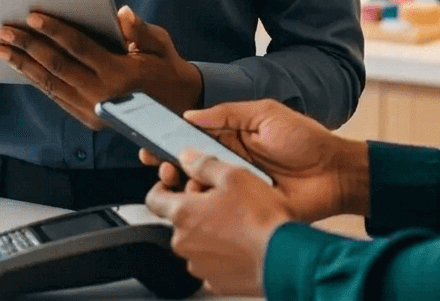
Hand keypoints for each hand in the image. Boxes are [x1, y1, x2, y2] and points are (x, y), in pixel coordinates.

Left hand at [0, 5, 202, 128]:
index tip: (33, 15)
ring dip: (23, 64)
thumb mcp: (160, 44)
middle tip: (4, 29)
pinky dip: (35, 79)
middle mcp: (102, 95)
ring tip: (2, 47)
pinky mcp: (87, 117)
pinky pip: (55, 95)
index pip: (79, 47)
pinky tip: (21, 65)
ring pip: (50, 83)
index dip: (54, 30)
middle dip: (28, 46)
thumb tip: (122, 12)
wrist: (177, 106)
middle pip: (57, 66)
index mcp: (120, 73)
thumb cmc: (166, 66)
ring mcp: (93, 110)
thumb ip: (140, 30)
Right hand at [142, 99, 368, 222]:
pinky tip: (201, 198)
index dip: (169, 139)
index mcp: (231, 136)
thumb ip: (226, 113)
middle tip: (159, 165)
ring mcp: (238, 186)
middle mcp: (230, 161)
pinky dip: (206, 205)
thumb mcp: (264, 113)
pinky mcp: (248, 208)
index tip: (148, 141)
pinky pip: (221, 209)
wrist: (336, 172)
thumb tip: (190, 114)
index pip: (192, 137)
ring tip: (177, 179)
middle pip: (190, 165)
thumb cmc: (304, 138)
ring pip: (200, 188)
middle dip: (168, 165)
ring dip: (184, 185)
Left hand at [146, 150, 290, 297]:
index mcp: (183, 214)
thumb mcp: (232, 175)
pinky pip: (212, 262)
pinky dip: (222, 252)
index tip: (173, 183)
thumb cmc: (261, 220)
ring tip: (235, 221)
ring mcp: (200, 266)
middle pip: (178, 220)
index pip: (153, 199)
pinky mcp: (217, 283)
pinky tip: (241, 242)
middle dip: (193, 208)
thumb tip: (187, 157)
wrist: (285, 259)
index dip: (162, 187)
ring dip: (208, 231)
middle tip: (218, 199)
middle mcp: (185, 243)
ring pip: (196, 242)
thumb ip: (203, 164)